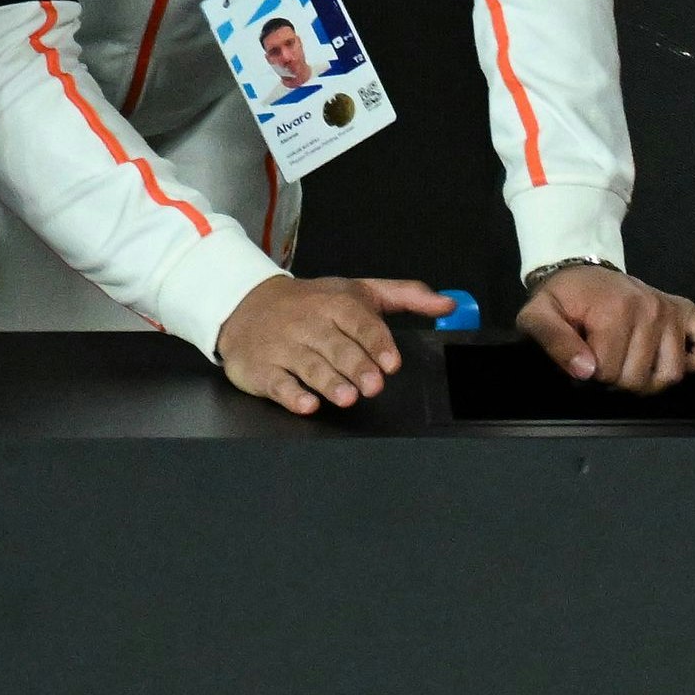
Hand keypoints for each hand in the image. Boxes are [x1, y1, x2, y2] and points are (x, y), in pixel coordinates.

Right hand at [217, 274, 444, 413]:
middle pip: (336, 347)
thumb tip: (448, 305)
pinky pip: (276, 383)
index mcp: (336, 304)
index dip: (377, 343)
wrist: (246, 304)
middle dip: (356, 366)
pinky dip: (291, 394)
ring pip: (309, 365)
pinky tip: (306, 403)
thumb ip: (406, 297)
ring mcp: (283, 347)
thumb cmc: (311, 302)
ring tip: (348, 397)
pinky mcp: (261, 369)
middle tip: (373, 385)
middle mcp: (309, 324)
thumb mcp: (358, 291)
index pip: (360, 322)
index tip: (391, 362)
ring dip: (329, 382)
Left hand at [515, 262, 694, 393]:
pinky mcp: (687, 312)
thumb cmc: (563, 298)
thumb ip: (554, 342)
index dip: (590, 374)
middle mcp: (652, 309)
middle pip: (640, 379)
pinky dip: (694, 361)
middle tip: (603, 360)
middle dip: (616, 379)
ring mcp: (672, 312)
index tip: (582, 359)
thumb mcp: (540, 315)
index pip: (608, 373)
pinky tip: (665, 358)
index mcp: (616, 311)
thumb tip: (585, 371)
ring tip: (629, 364)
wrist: (583, 272)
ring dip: (648, 379)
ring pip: (671, 374)